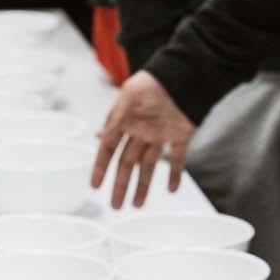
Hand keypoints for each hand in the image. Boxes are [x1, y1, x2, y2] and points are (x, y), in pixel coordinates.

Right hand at [89, 71, 195, 209]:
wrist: (186, 74)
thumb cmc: (153, 82)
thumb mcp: (127, 99)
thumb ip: (114, 120)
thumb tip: (99, 137)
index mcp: (125, 120)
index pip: (108, 148)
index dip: (100, 167)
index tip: (94, 185)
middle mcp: (141, 130)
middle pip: (127, 163)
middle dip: (121, 185)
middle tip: (115, 206)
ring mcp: (160, 134)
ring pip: (149, 165)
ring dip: (143, 185)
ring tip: (137, 205)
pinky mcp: (181, 134)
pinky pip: (177, 158)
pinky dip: (175, 174)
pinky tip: (172, 190)